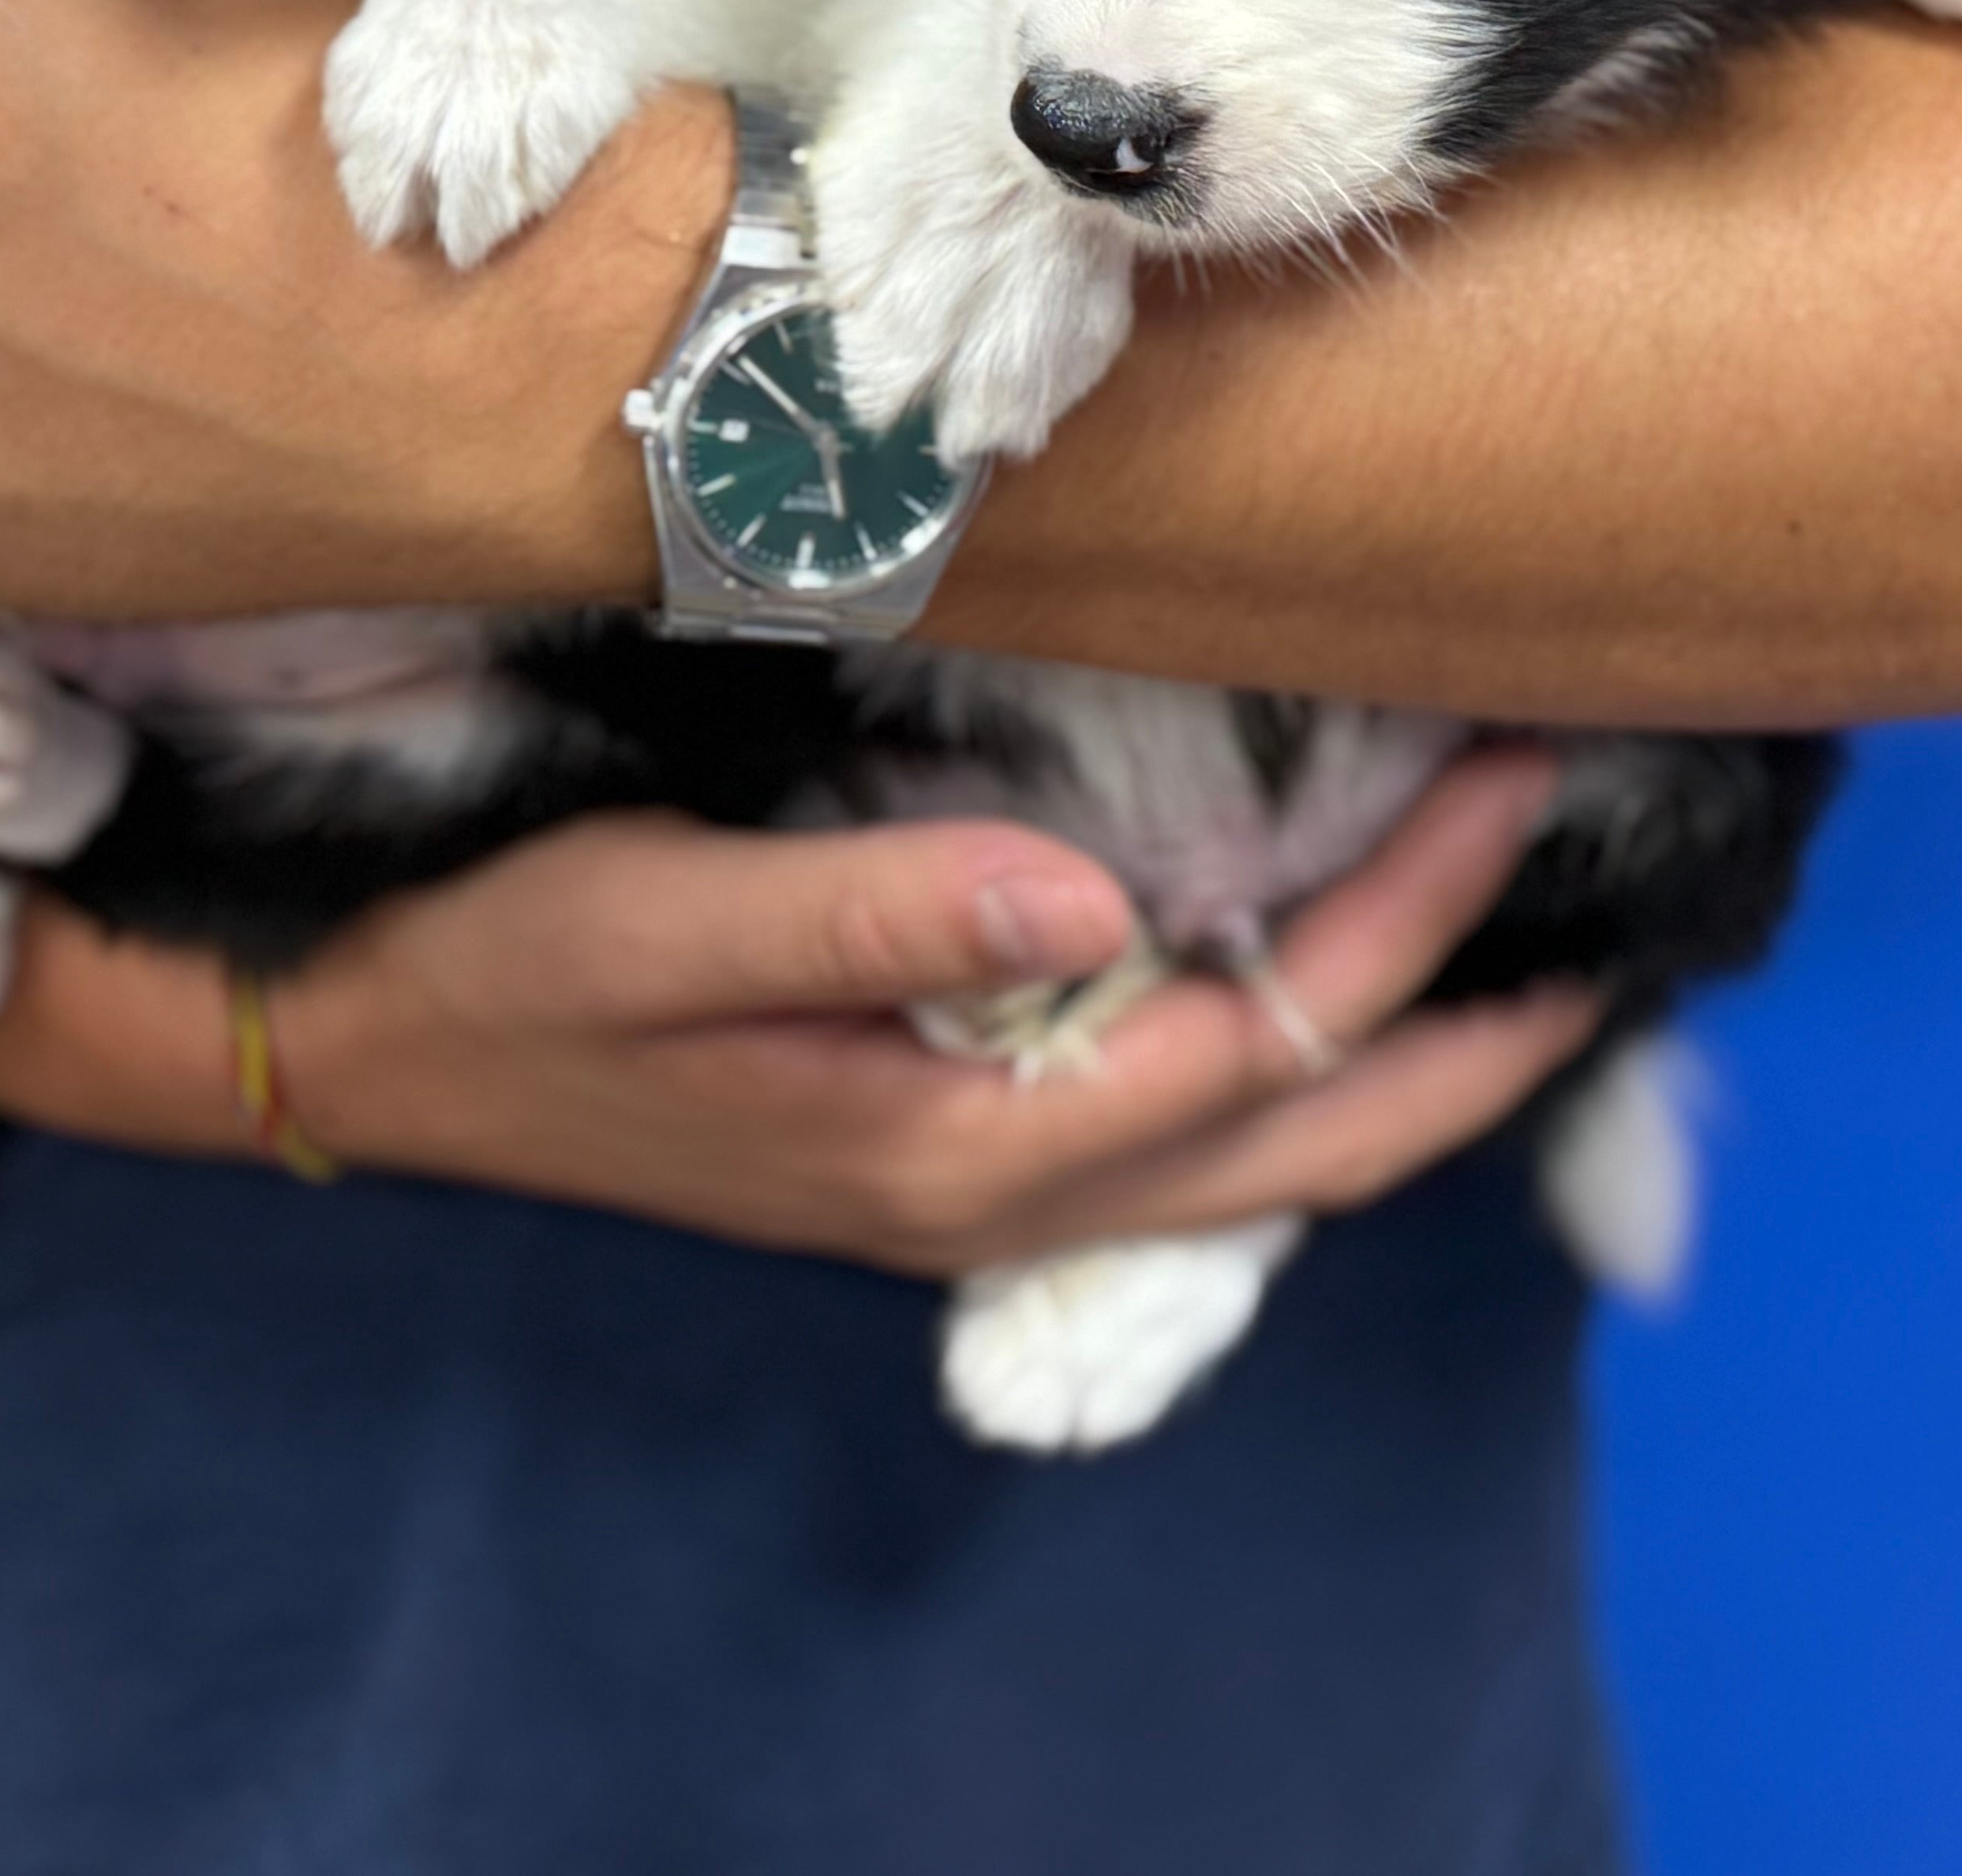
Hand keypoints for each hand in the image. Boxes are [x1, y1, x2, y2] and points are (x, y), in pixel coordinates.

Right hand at [7, 742, 1594, 1273]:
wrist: (379, 1056)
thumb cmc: (511, 972)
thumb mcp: (659, 921)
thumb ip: (865, 910)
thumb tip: (1086, 891)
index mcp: (954, 1138)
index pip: (1258, 1041)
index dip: (1411, 925)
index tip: (1514, 775)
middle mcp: (997, 1186)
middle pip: (1307, 1131)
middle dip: (1469, 1008)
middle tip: (1582, 845)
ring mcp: (973, 1178)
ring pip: (1264, 1150)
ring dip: (1407, 1052)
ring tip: (1523, 935)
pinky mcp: (945, 1141)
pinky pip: (1188, 1127)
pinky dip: (1301, 1062)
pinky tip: (1331, 982)